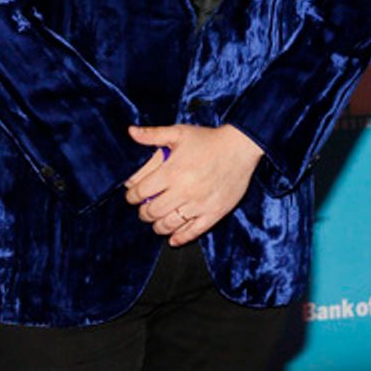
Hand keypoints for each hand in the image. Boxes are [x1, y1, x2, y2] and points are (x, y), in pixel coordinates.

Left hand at [123, 123, 263, 245]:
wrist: (240, 148)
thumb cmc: (209, 140)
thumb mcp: (179, 132)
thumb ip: (153, 135)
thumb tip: (131, 132)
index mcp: (172, 172)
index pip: (141, 192)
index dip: (132, 196)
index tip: (132, 196)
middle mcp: (183, 191)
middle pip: (152, 212)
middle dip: (143, 213)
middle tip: (144, 210)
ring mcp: (199, 205)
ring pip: (169, 225)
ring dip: (158, 226)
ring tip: (156, 222)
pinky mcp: (214, 213)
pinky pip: (193, 231)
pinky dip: (180, 238)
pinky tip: (173, 239)